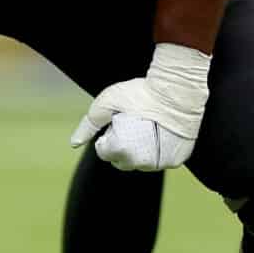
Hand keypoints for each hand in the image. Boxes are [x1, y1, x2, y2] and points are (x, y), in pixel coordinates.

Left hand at [72, 43, 208, 171]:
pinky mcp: (177, 160)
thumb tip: (74, 143)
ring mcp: (162, 163)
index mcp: (122, 150)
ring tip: (147, 126)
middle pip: (122, 160)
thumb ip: (89, 125)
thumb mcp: (106, 103)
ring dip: (140, 150)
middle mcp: (142, 162)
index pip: (104, 152)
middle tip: (133, 122)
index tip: (120, 119)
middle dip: (122, 144)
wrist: (179, 88)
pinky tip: (160, 132)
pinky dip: (158, 151)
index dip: (109, 134)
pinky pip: (161, 160)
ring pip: (142, 163)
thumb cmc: (140, 93)